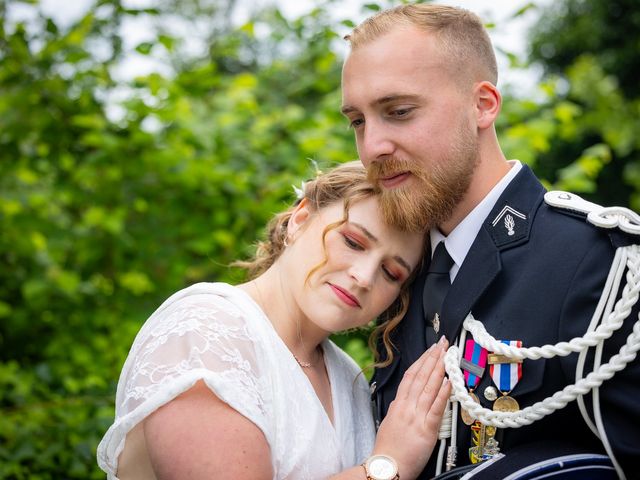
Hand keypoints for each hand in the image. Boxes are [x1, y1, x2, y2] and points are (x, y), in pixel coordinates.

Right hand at [372, 337, 450, 479]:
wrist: (387, 468)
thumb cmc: (388, 449)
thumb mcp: (389, 422)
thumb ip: (398, 408)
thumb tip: (403, 398)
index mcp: (398, 404)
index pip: (411, 375)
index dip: (422, 360)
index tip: (431, 349)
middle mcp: (406, 406)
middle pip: (421, 376)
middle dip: (433, 358)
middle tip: (442, 344)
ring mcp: (416, 416)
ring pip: (429, 387)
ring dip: (439, 369)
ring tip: (447, 355)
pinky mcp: (426, 429)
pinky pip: (436, 407)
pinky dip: (443, 393)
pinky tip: (449, 381)